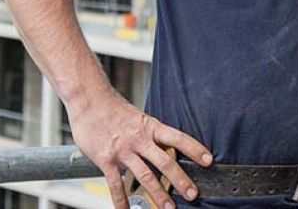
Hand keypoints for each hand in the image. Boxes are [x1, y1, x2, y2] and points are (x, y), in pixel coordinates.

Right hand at [66, 86, 212, 208]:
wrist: (89, 100)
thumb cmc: (114, 109)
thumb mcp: (138, 117)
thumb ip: (150, 134)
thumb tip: (166, 147)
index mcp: (150, 127)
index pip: (178, 138)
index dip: (194, 149)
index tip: (208, 160)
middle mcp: (139, 139)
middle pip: (165, 162)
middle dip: (180, 180)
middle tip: (193, 194)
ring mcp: (123, 150)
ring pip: (144, 176)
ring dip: (158, 194)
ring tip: (169, 208)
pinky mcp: (106, 160)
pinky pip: (115, 185)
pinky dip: (121, 201)